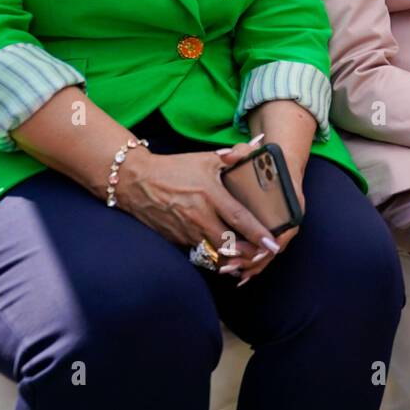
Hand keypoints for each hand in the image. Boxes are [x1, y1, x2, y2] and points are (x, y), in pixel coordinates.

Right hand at [116, 142, 287, 282]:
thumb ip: (231, 157)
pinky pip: (200, 254)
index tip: (273, 244)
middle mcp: (199, 216)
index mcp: (209, 195)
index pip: (239, 218)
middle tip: (264, 254)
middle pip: (229, 244)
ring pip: (215, 254)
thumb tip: (253, 150)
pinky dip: (215, 258)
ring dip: (233, 259)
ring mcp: (186, 231)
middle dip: (249, 253)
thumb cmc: (174, 168)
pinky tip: (226, 257)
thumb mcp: (204, 158)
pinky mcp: (176, 240)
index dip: (258, 233)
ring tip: (248, 258)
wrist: (136, 181)